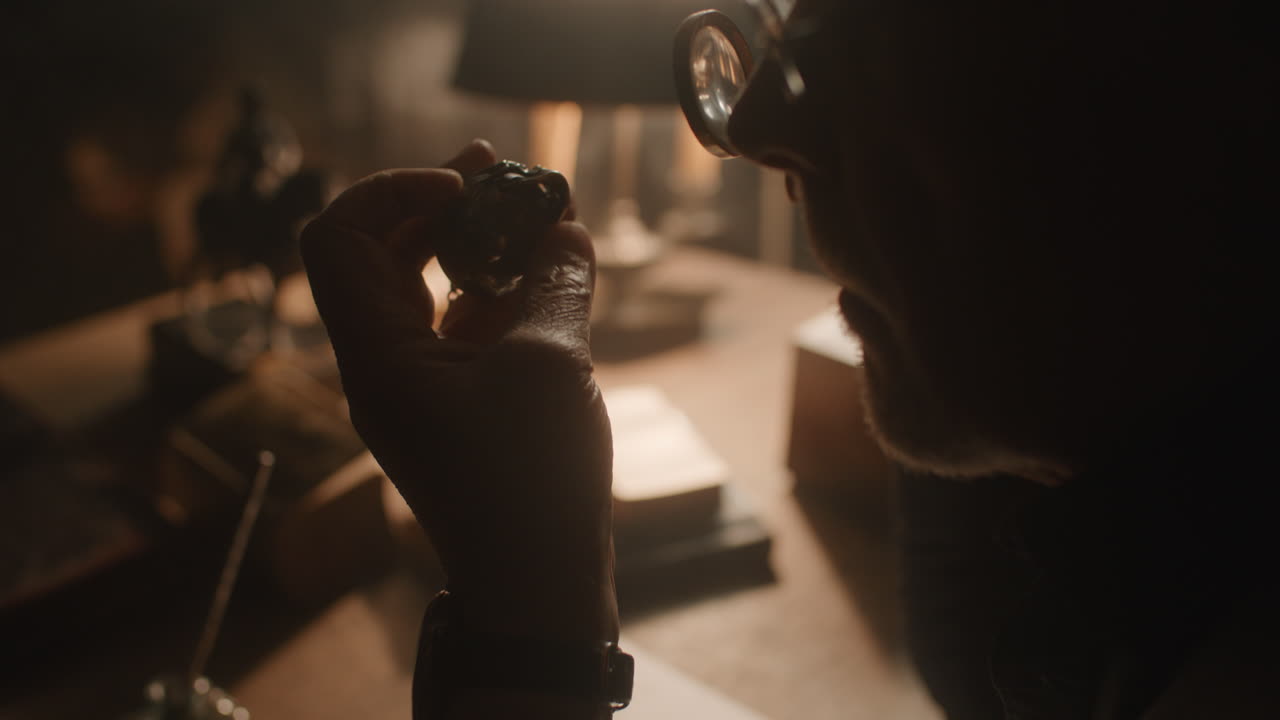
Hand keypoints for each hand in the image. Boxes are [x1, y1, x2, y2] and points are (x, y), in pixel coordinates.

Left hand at [301, 141, 614, 642]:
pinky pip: (463, 327)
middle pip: (384, 254)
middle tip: (498, 171)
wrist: (537, 583)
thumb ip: (556, 284)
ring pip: (429, 288)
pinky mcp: (459, 404)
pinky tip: (547, 276)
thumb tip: (566, 234)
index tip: (461, 188)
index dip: (390, 192)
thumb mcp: (553, 365)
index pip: (335, 239)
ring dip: (476, 245)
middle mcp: (384, 364)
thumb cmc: (531, 483)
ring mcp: (420, 385)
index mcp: (376, 354)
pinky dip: (499, 292)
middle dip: (441, 206)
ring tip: (537, 214)